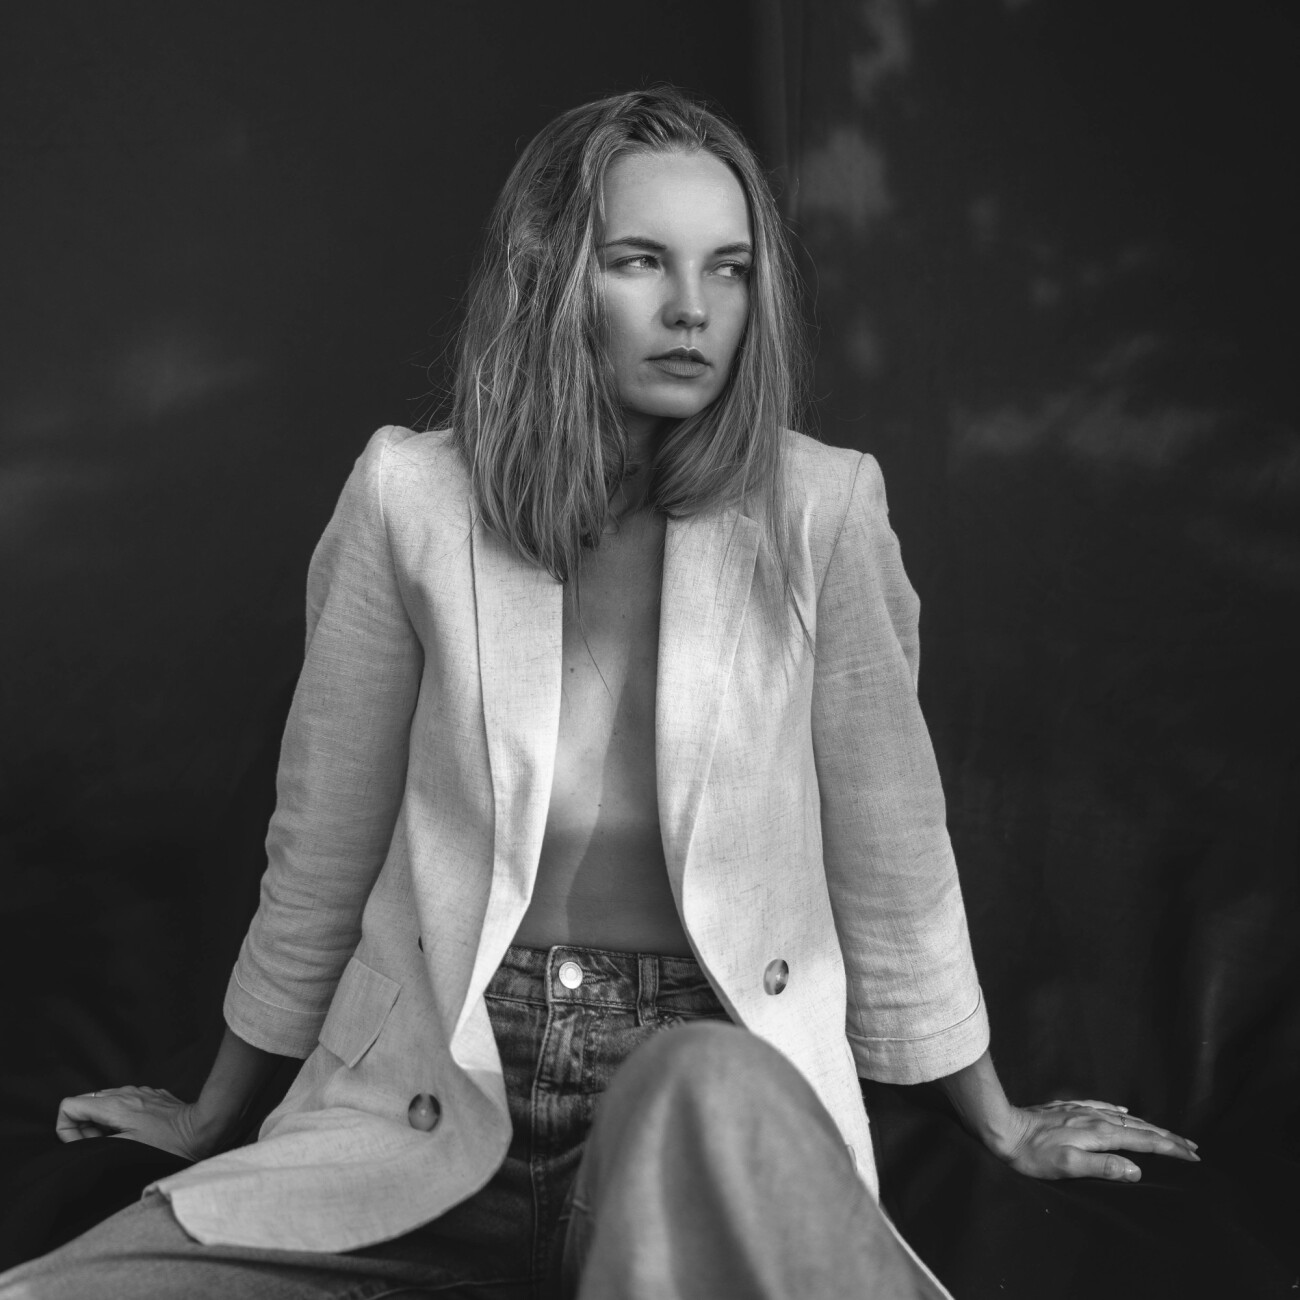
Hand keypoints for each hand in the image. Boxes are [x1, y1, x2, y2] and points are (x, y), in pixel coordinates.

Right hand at [55, 1085, 218, 1161]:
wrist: (202, 1127)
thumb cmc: (168, 1142)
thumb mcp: (127, 1148)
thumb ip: (98, 1142)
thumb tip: (81, 1142)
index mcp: (113, 1104)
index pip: (68, 1106)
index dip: (67, 1129)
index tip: (84, 1145)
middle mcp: (123, 1093)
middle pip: (84, 1104)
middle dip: (84, 1128)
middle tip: (103, 1146)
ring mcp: (137, 1092)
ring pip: (103, 1104)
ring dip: (101, 1124)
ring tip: (120, 1141)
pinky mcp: (149, 1095)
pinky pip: (122, 1103)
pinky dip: (119, 1118)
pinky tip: (135, 1132)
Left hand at [994, 1098, 1199, 1181]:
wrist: (1004, 1128)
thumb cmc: (1033, 1154)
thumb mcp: (1068, 1166)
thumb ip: (1103, 1167)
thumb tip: (1136, 1169)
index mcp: (1099, 1133)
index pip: (1144, 1141)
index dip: (1169, 1149)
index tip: (1192, 1156)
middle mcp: (1095, 1118)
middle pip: (1140, 1128)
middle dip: (1168, 1138)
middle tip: (1192, 1147)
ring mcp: (1083, 1111)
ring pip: (1125, 1118)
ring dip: (1149, 1127)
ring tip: (1167, 1134)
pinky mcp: (1071, 1109)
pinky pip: (1104, 1108)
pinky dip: (1121, 1113)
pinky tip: (1124, 1113)